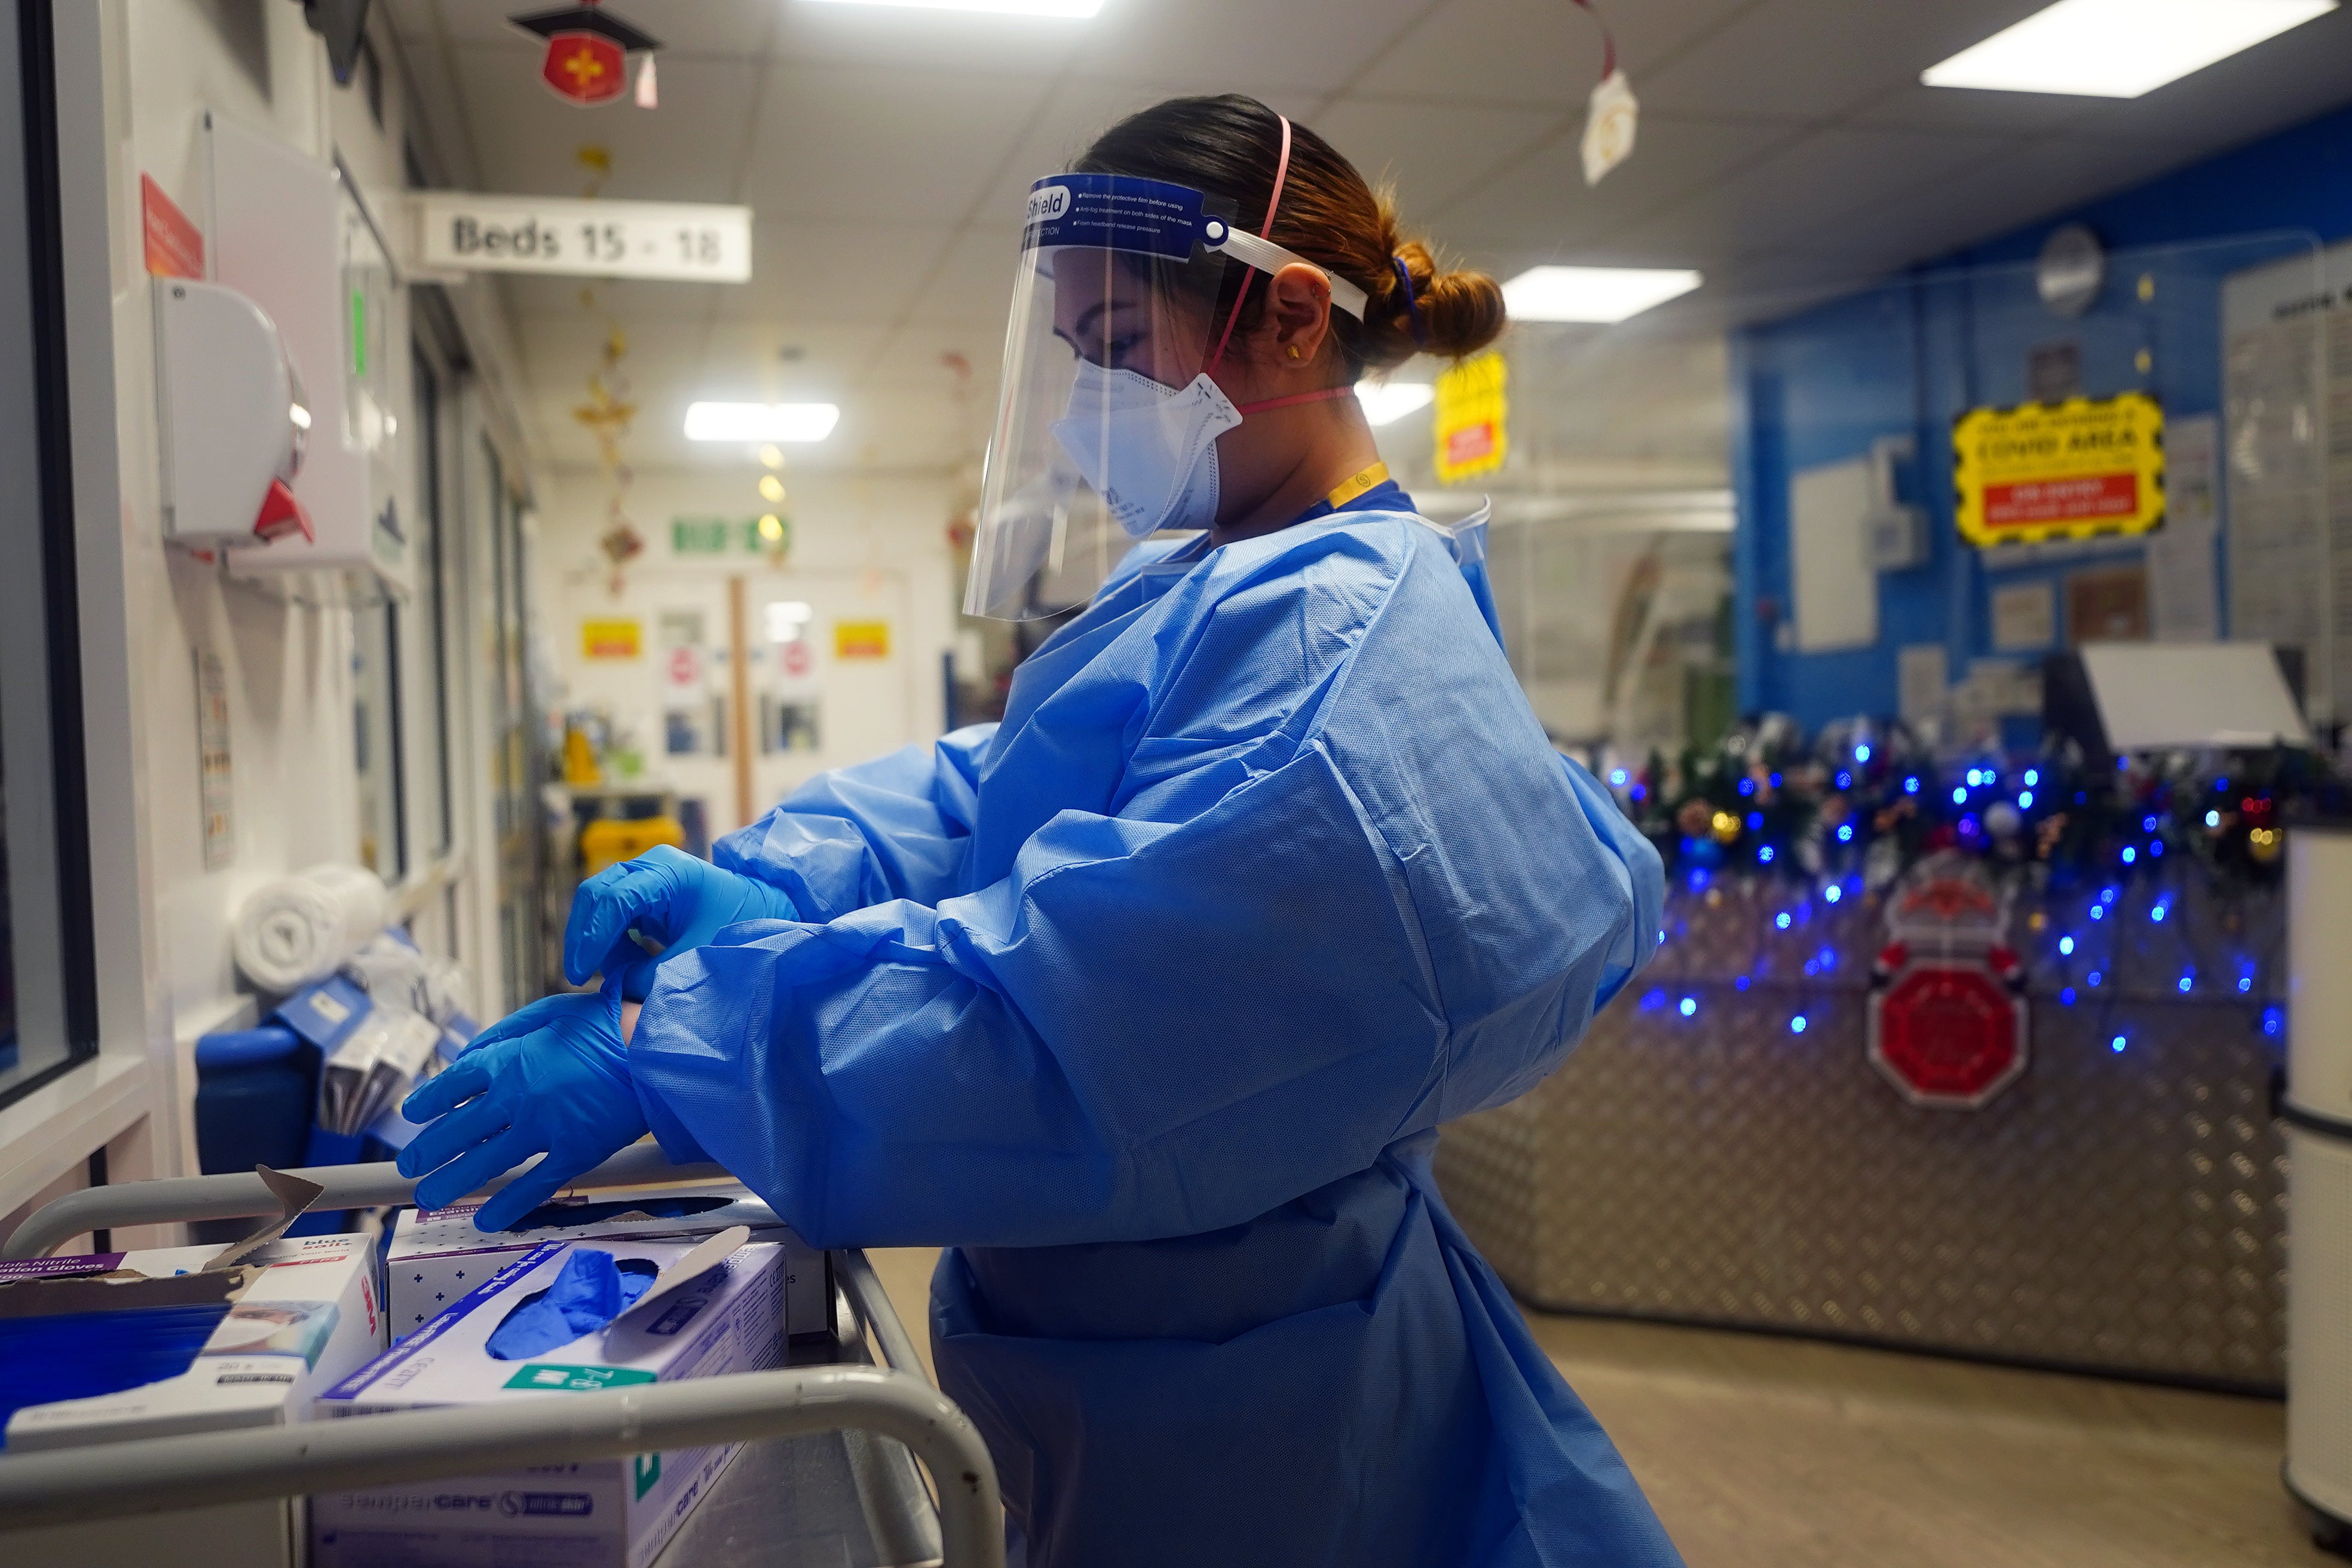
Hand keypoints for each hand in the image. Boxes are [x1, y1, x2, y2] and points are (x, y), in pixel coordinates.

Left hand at [397, 989, 647, 1230]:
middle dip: (427, 1149)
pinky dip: (508, 1206)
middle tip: (410, 1164)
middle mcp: (517, 1097)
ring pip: (485, 1164)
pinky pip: (534, 1186)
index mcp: (510, 1059)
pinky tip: (487, 1219)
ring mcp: (544, 1129)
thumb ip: (505, 1034)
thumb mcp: (549, 1011)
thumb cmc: (607, 1023)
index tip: (414, 1114)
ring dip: (451, 1183)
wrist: (658, 1047)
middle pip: (457, 1130)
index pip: (453, 1085)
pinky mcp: (575, 1153)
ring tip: (430, 1196)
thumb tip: (470, 1058)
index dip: (428, 1101)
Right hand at [563, 844, 797, 993]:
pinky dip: (611, 939)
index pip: (613, 900)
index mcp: (668, 872)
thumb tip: (614, 985)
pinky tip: (624, 964)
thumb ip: (648, 973)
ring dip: (598, 940)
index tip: (581, 976)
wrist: (765, 914)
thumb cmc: (736, 931)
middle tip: (579, 977)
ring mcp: (647, 874)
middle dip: (585, 937)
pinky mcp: (646, 890)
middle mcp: (652, 865)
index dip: (592, 940)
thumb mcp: (693, 958)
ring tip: (617, 974)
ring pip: (600, 904)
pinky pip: (614, 912)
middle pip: (596, 895)